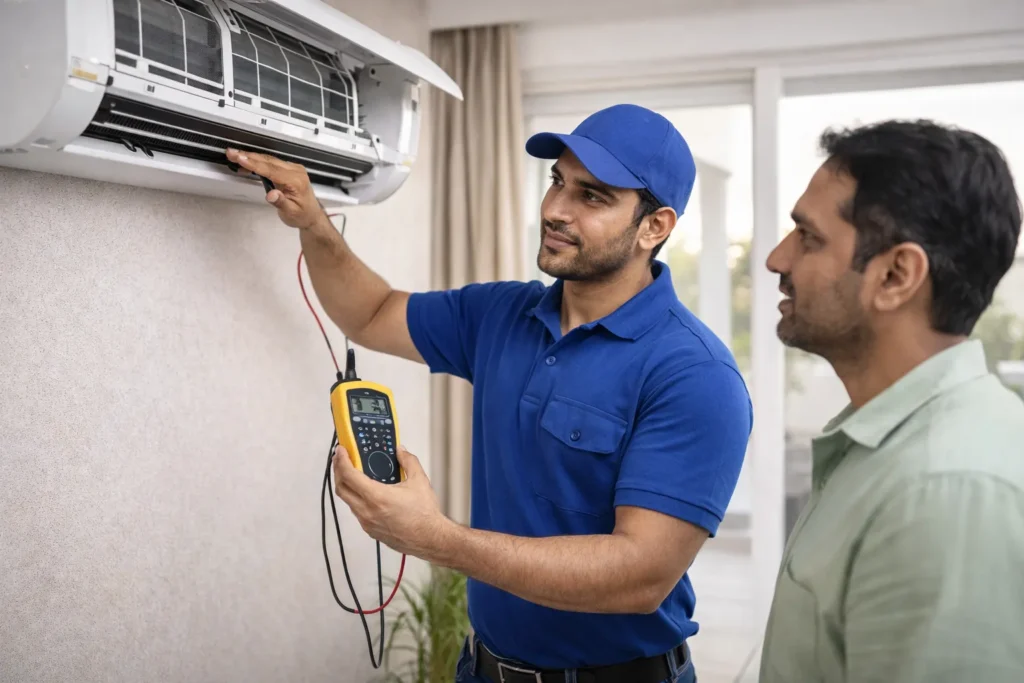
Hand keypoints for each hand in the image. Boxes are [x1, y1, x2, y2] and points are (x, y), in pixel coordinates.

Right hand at [225, 148, 325, 230]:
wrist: (312, 215)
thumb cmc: (301, 215)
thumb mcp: (290, 213)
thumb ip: (280, 202)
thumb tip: (271, 195)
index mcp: (296, 181)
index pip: (272, 170)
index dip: (255, 164)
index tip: (240, 158)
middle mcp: (296, 171)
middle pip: (269, 161)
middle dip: (249, 157)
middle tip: (231, 153)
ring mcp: (293, 169)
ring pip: (269, 160)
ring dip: (252, 157)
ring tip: (234, 156)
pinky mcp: (289, 169)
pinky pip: (272, 163)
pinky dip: (258, 162)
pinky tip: (246, 163)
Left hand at [332, 444, 451, 557]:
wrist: (430, 539)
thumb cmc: (425, 515)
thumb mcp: (419, 481)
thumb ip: (408, 461)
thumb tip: (401, 451)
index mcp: (377, 497)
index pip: (349, 475)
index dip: (342, 460)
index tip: (341, 451)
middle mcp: (367, 511)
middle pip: (341, 488)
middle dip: (338, 471)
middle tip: (341, 459)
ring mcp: (367, 523)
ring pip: (348, 501)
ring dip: (347, 485)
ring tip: (353, 474)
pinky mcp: (370, 530)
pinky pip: (356, 512)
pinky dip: (356, 499)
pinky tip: (366, 492)